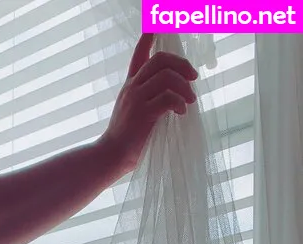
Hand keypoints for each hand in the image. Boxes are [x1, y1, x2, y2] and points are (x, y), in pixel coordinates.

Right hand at [98, 34, 197, 175]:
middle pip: (160, 59)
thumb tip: (173, 95)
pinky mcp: (142, 114)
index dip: (148, 38)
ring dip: (184, 87)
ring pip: (167, 76)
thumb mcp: (133, 113)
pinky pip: (167, 98)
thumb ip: (147, 100)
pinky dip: (179, 103)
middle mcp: (132, 88)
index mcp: (130, 87)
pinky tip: (181, 112)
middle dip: (181, 64)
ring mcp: (136, 100)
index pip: (139, 55)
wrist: (109, 156)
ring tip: (189, 101)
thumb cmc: (125, 140)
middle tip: (193, 78)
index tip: (156, 26)